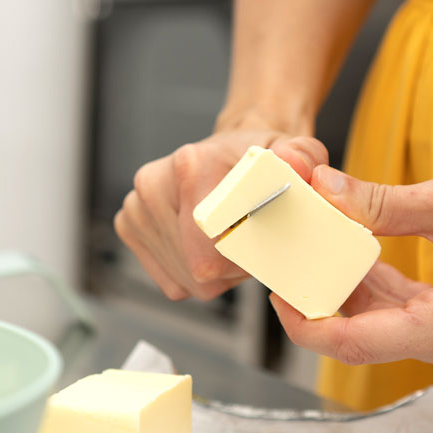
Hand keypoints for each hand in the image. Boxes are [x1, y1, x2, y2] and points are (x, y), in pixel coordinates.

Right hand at [115, 131, 328, 300]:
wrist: (230, 152)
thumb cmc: (261, 160)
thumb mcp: (296, 152)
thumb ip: (303, 157)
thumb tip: (296, 166)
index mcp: (190, 166)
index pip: (210, 249)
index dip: (241, 260)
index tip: (257, 242)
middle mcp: (153, 184)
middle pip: (195, 268)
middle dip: (229, 268)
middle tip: (248, 241)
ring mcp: (136, 207)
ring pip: (183, 278)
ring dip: (213, 273)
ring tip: (228, 239)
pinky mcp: (129, 226)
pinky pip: (170, 280)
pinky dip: (193, 274)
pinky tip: (206, 246)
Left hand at [271, 158, 432, 379]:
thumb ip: (380, 204)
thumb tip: (324, 191)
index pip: (357, 345)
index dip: (307, 326)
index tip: (278, 298)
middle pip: (367, 341)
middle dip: (325, 303)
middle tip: (288, 268)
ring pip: (387, 330)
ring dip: (352, 295)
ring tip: (318, 254)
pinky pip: (411, 320)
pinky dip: (383, 294)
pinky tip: (358, 259)